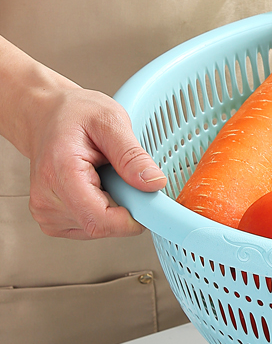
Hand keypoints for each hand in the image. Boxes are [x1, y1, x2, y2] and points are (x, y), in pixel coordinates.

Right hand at [25, 86, 167, 239]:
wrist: (47, 116)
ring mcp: (46, 212)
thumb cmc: (75, 115)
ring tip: (104, 175)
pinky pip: (89, 226)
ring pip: (98, 229)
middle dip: (124, 207)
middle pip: (101, 226)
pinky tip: (95, 186)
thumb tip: (154, 183)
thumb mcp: (111, 122)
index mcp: (61, 173)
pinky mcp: (51, 219)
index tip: (149, 204)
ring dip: (113, 207)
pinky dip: (102, 210)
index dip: (131, 221)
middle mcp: (46, 199)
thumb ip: (132, 155)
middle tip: (124, 176)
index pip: (99, 221)